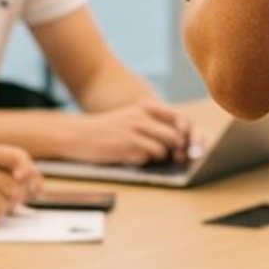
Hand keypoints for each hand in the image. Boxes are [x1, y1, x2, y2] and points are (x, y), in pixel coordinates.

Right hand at [65, 99, 194, 164]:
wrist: (77, 134)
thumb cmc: (109, 130)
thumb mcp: (133, 118)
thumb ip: (156, 125)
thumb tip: (184, 143)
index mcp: (147, 107)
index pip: (181, 118)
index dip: (191, 134)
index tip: (191, 146)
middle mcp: (143, 116)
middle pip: (176, 137)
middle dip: (178, 150)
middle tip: (175, 157)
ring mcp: (135, 130)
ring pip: (164, 150)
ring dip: (159, 157)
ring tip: (143, 153)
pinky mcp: (126, 146)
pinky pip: (148, 158)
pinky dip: (143, 161)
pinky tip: (129, 156)